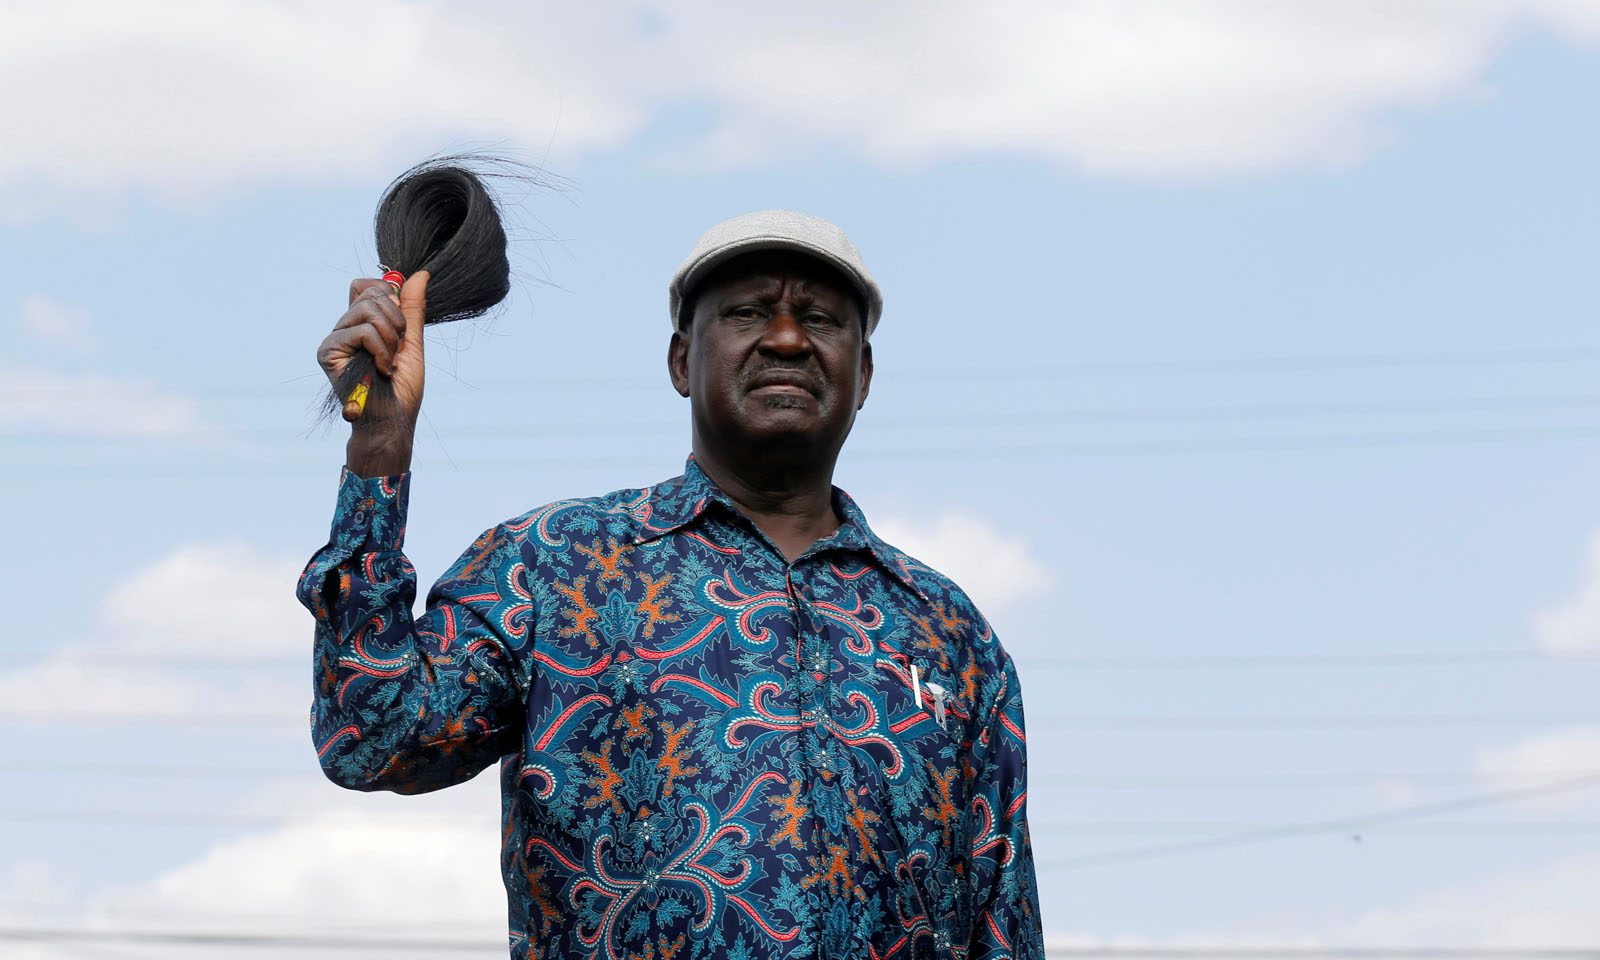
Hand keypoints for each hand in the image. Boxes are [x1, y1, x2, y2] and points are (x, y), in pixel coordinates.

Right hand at [318, 271, 429, 426]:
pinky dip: (381, 350)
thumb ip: (412, 310)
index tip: (401, 325)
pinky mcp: (328, 350)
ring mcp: (334, 338)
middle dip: (396, 320)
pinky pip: (363, 330)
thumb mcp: (413, 342)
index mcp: (361, 323)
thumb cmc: (402, 388)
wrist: (392, 420)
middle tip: (397, 349)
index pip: (368, 286)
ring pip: (368, 309)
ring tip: (389, 362)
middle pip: (371, 293)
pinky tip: (381, 370)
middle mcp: (344, 327)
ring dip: (390, 338)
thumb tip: (421, 274)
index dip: (389, 296)